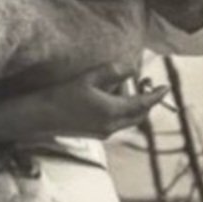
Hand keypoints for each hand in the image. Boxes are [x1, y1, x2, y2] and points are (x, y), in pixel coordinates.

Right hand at [0, 66, 167, 144]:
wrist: (37, 118)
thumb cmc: (60, 96)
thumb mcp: (88, 78)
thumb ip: (113, 72)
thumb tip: (132, 68)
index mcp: (112, 112)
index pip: (143, 104)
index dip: (156, 95)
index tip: (165, 86)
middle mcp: (111, 126)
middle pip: (139, 115)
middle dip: (147, 101)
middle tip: (147, 83)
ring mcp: (103, 132)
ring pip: (128, 119)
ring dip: (133, 105)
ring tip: (126, 86)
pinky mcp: (94, 133)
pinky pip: (117, 122)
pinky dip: (121, 110)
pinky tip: (109, 96)